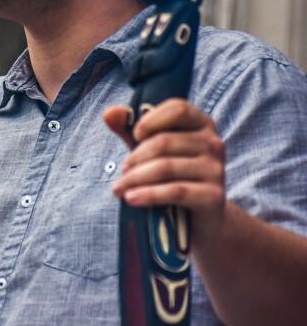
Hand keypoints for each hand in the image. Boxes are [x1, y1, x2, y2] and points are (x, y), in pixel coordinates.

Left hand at [105, 98, 226, 243]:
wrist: (198, 217)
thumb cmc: (171, 174)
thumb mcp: (149, 148)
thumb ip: (129, 128)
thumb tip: (109, 113)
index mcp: (201, 124)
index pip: (178, 108)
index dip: (151, 120)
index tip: (134, 136)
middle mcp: (213, 143)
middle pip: (164, 141)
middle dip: (135, 157)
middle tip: (122, 171)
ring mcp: (216, 169)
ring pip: (166, 167)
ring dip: (135, 178)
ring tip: (119, 188)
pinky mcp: (214, 196)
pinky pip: (175, 191)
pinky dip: (148, 194)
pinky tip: (131, 198)